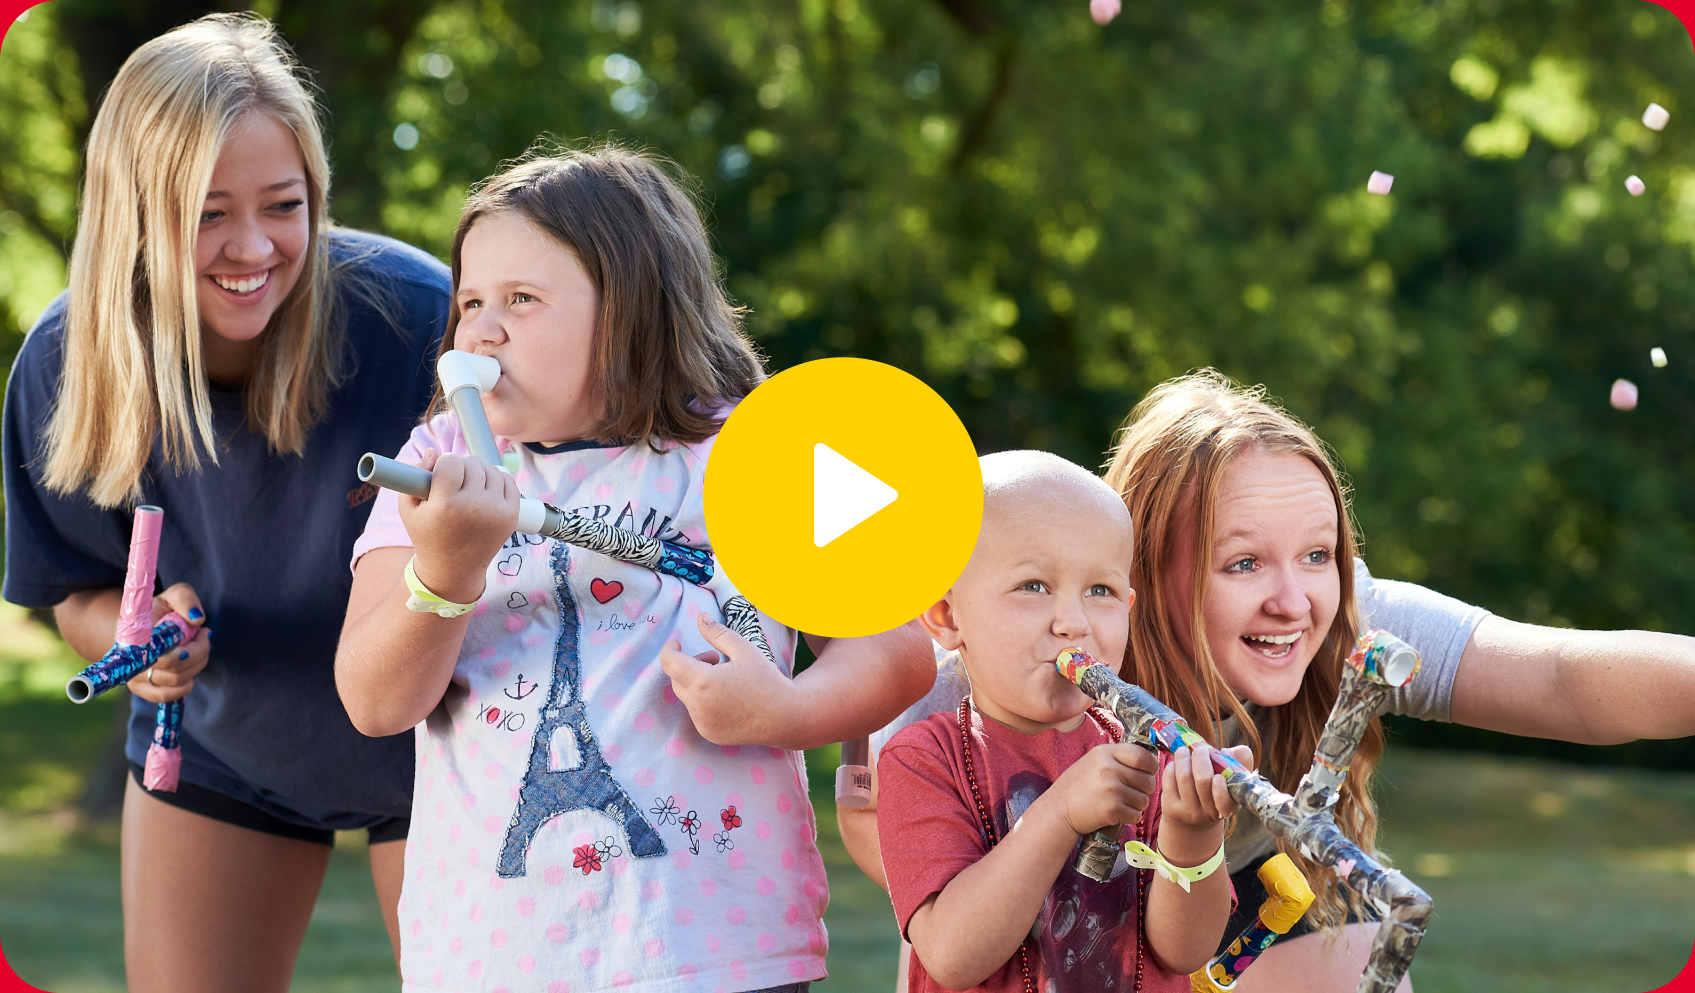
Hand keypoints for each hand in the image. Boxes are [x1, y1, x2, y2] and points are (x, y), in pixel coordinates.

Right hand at [126, 582, 209, 703]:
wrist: (141, 627)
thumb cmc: (161, 610)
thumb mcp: (173, 595)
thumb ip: (185, 599)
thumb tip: (196, 620)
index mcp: (137, 634)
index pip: (164, 652)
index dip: (190, 649)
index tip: (201, 632)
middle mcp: (132, 659)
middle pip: (175, 668)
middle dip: (199, 651)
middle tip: (204, 635)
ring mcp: (135, 677)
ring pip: (176, 681)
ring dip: (196, 665)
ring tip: (199, 647)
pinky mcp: (142, 689)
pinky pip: (166, 696)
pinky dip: (185, 685)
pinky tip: (191, 670)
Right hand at [398, 448, 518, 602]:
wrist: (454, 568)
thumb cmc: (427, 534)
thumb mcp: (409, 508)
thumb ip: (415, 474)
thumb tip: (434, 452)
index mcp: (446, 505)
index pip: (451, 461)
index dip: (443, 465)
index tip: (440, 476)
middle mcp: (474, 507)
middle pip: (472, 463)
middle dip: (461, 469)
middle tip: (454, 485)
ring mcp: (496, 511)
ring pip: (491, 469)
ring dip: (479, 474)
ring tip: (468, 489)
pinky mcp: (511, 515)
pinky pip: (508, 480)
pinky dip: (497, 480)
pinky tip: (485, 492)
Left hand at [659, 613, 795, 744]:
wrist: (786, 717)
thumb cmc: (767, 680)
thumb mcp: (744, 650)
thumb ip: (718, 633)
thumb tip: (700, 618)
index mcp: (704, 682)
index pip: (670, 662)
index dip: (669, 649)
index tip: (677, 642)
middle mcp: (698, 706)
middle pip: (677, 679)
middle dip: (690, 665)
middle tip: (717, 660)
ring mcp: (702, 723)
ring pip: (687, 696)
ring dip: (697, 684)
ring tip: (725, 679)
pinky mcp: (708, 733)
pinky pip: (696, 712)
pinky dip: (704, 701)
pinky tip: (728, 698)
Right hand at [1043, 741, 1157, 836]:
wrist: (1058, 809)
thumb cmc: (1078, 786)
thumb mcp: (1094, 761)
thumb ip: (1118, 758)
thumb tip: (1149, 761)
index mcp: (1106, 753)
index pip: (1143, 756)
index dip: (1151, 766)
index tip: (1149, 773)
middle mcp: (1109, 768)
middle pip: (1148, 780)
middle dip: (1145, 790)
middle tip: (1132, 793)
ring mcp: (1111, 789)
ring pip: (1144, 800)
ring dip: (1137, 805)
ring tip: (1121, 803)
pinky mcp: (1112, 809)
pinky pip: (1136, 815)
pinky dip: (1130, 817)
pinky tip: (1117, 814)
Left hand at [1155, 743, 1254, 865]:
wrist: (1191, 822)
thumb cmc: (1215, 794)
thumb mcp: (1232, 783)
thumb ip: (1239, 763)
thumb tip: (1230, 751)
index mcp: (1228, 807)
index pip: (1225, 803)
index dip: (1221, 790)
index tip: (1218, 776)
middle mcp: (1208, 813)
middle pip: (1202, 781)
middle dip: (1200, 758)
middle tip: (1200, 749)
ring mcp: (1188, 812)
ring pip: (1184, 777)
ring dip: (1183, 758)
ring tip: (1184, 751)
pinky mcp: (1170, 807)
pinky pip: (1169, 780)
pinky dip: (1172, 766)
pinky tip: (1176, 764)